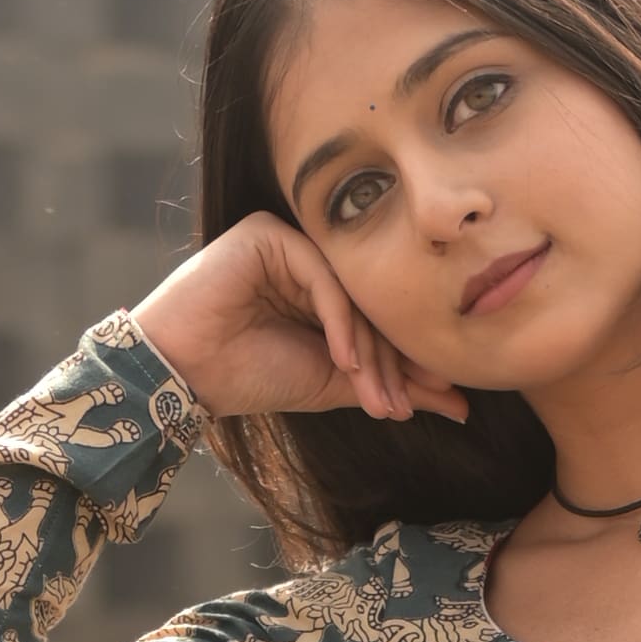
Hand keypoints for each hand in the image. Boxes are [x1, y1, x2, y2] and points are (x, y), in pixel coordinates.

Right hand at [134, 213, 469, 428]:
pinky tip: (343, 361)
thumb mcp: (332, 384)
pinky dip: (339, 321)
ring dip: (369, 350)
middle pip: (369, 303)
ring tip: (378, 397)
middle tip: (406, 407)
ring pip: (350, 291)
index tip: (445, 404)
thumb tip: (457, 401)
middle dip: (393, 363)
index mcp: (321, 288)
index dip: (406, 363)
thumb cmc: (248, 377)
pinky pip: (321, 276)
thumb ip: (387, 383)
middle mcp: (307, 258)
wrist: (183, 375)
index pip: (376, 318)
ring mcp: (287, 241)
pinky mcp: (267, 234)